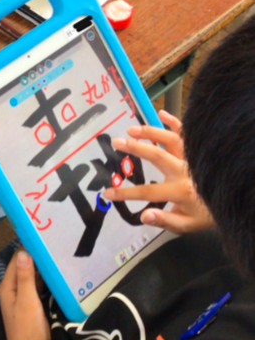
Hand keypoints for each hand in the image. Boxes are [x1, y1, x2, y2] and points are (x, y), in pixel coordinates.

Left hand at [0, 247, 50, 339]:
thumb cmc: (28, 331)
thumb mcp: (27, 303)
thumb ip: (25, 278)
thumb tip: (24, 251)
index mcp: (8, 286)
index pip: (17, 258)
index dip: (28, 245)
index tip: (42, 231)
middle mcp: (13, 288)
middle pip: (25, 265)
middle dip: (37, 253)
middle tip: (55, 239)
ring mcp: (23, 296)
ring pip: (33, 274)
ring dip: (43, 265)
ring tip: (58, 250)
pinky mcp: (33, 304)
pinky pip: (39, 285)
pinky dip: (46, 277)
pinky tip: (58, 271)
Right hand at [102, 110, 214, 233]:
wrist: (231, 202)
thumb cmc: (204, 214)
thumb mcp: (185, 225)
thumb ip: (164, 220)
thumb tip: (144, 216)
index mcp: (180, 190)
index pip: (147, 191)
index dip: (125, 193)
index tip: (107, 193)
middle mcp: (185, 171)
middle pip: (157, 155)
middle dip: (135, 148)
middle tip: (117, 142)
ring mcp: (191, 158)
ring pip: (170, 140)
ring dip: (150, 132)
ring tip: (131, 129)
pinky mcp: (195, 152)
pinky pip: (186, 134)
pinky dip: (175, 122)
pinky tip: (161, 114)